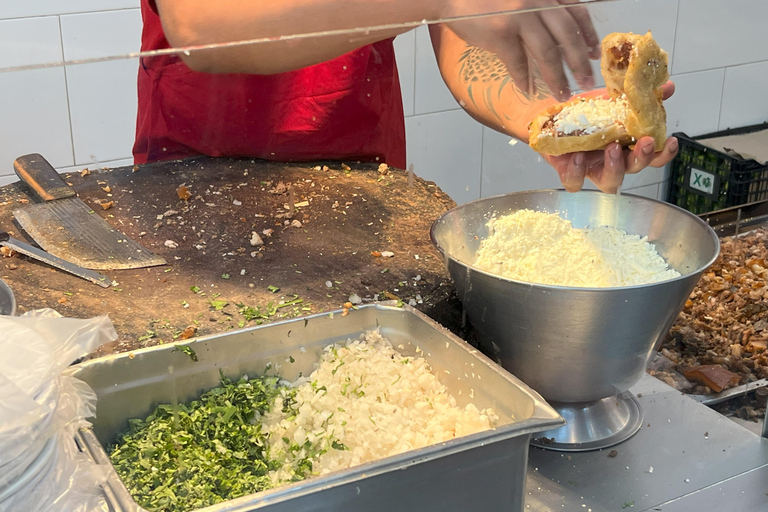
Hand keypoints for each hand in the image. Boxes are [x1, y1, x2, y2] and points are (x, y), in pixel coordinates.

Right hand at [447, 0, 599, 100]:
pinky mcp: (500, 34)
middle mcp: (537, 1)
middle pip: (567, 36)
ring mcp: (519, 17)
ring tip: (561, 93)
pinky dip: (522, 78)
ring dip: (556, 77)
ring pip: (547, 52)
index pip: (577, 12)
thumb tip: (554, 38)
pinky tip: (527, 90)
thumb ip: (538, 8)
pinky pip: (517, 62)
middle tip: (585, 81)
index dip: (588, 35)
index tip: (594, 54)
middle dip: (579, 62)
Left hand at [544, 81, 678, 192]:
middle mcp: (612, 162)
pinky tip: (578, 157)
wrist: (550, 116)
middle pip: (634, 169)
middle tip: (645, 143)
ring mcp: (591, 169)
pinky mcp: (569, 173)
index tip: (671, 141)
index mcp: (626, 146)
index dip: (664, 154)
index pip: (653, 157)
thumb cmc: (583, 113)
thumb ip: (637, 96)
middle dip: (643, 158)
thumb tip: (667, 86)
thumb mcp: (610, 99)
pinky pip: (576, 182)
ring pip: (609, 181)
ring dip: (615, 167)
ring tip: (612, 148)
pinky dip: (578, 172)